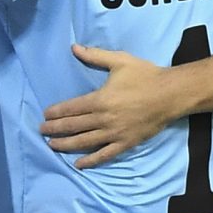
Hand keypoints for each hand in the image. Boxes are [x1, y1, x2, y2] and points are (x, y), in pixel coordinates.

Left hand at [41, 45, 187, 167]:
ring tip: (51, 146)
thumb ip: (95, 56)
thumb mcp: (120, 60)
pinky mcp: (126, 143)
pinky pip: (105, 155)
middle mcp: (104, 119)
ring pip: (85, 142)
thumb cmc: (146, 75)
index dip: (56, 113)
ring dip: (66, 144)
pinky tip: (79, 164)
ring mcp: (115, 133)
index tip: (45, 115)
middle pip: (74, 126)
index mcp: (100, 99)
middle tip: (41, 131)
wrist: (171, 94)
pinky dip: (91, 160)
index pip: (72, 108)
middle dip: (55, 129)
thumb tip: (74, 47)